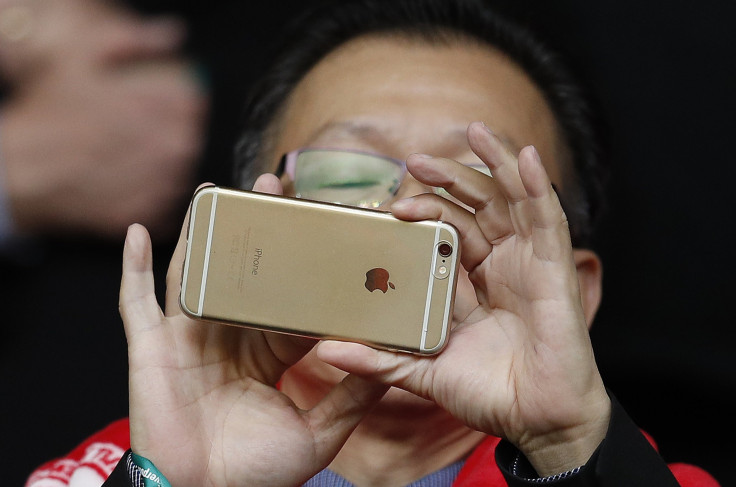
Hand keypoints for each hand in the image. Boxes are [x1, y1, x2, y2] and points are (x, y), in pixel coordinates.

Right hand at [0, 0, 206, 239]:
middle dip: (170, 131)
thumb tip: (171, 33)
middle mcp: (169, 144)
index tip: (158, 103)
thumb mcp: (81, 59)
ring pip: (182, 169)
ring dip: (164, 162)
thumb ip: (134, 41)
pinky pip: (167, 199)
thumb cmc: (49, 114)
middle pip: (191, 136)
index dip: (176, 100)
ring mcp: (161, 181)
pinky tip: (125, 179)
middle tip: (137, 133)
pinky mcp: (149, 208)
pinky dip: (153, 191)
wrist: (24, 169)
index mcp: (159, 104)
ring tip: (126, 156)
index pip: (195, 101)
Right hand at [119, 177, 387, 486]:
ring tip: (218, 190)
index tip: (326, 224)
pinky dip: (132, 268)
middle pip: (243, 271)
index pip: (289, 294)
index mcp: (268, 351)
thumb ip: (354, 396)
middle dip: (257, 228)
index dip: (306, 261)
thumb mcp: (320, 432)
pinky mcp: (151, 348)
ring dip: (203, 231)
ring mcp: (188, 338)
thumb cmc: (259, 473)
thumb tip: (392, 360)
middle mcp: (229, 336)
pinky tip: (135, 231)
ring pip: (196, 272)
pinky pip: (135, 303)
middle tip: (276, 184)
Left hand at [315, 121, 610, 475]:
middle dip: (448, 180)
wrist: (536, 421)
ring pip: (510, 201)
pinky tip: (525, 156)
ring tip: (473, 131)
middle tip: (416, 161)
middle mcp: (498, 266)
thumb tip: (326, 350)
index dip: (423, 212)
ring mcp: (527, 264)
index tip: (391, 206)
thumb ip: (379, 360)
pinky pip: (548, 220)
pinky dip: (536, 186)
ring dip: (493, 164)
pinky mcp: (555, 269)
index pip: (444, 233)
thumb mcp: (424, 372)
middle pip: (475, 208)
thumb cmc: (487, 394)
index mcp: (467, 283)